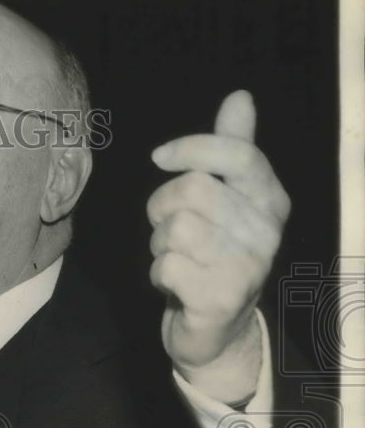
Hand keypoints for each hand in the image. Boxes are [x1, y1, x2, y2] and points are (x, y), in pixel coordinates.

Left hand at [148, 90, 289, 403]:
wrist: (216, 331)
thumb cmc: (215, 257)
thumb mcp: (228, 203)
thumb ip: (231, 151)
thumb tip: (240, 96)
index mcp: (271, 201)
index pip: (239, 155)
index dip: (193, 147)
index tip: (160, 156)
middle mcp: (266, 232)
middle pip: (193, 190)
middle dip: (162, 207)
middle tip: (167, 230)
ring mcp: (246, 267)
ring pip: (174, 229)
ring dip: (159, 245)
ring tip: (175, 259)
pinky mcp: (220, 299)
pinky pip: (165, 266)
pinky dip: (157, 275)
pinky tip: (173, 285)